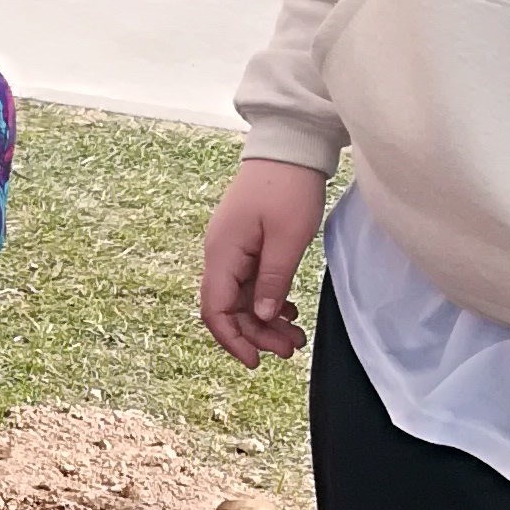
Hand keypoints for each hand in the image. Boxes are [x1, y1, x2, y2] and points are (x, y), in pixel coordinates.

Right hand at [198, 158, 329, 366]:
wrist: (288, 148)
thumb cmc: (288, 187)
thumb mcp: (288, 239)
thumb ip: (273, 280)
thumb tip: (261, 316)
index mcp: (223, 253)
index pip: (215, 310)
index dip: (233, 340)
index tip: (256, 361)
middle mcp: (220, 254)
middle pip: (227, 309)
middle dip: (255, 334)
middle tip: (290, 349)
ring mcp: (231, 249)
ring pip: (240, 298)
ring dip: (263, 320)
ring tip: (294, 335)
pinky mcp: (244, 244)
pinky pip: (248, 282)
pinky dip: (266, 300)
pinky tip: (287, 308)